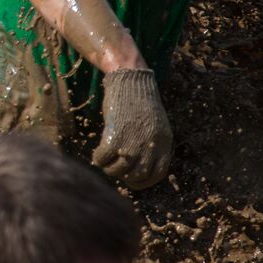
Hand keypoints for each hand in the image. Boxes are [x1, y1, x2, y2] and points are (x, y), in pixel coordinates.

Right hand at [92, 68, 173, 188]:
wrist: (130, 81)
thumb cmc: (140, 102)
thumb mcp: (156, 126)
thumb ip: (152, 145)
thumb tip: (139, 166)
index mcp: (164, 144)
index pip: (157, 175)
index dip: (143, 181)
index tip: (131, 179)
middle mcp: (151, 146)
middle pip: (136, 175)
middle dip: (124, 176)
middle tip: (116, 169)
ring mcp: (133, 143)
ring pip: (119, 170)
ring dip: (110, 169)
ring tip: (106, 162)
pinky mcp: (115, 137)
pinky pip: (103, 159)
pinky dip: (99, 159)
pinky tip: (98, 154)